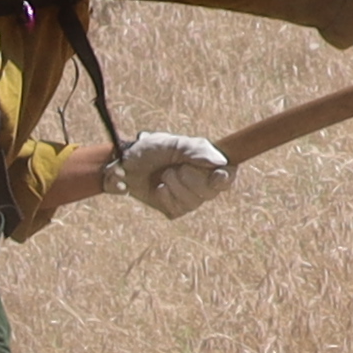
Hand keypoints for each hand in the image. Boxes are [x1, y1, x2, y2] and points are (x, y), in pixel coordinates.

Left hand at [111, 132, 234, 214]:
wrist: (125, 163)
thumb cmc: (151, 149)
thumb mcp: (174, 143)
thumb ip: (197, 151)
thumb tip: (221, 162)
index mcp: (207, 164)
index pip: (227, 176)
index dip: (225, 178)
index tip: (217, 175)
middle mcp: (201, 183)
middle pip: (210, 192)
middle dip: (190, 178)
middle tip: (176, 167)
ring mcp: (188, 198)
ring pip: (193, 202)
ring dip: (175, 185)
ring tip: (164, 175)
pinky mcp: (173, 209)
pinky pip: (177, 209)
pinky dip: (165, 196)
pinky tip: (159, 188)